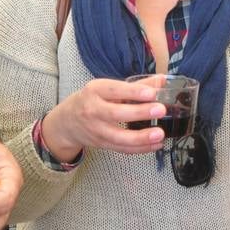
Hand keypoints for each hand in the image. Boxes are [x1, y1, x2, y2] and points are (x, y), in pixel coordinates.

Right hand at [41, 78, 170, 162]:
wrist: (67, 122)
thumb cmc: (92, 100)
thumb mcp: (108, 88)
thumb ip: (136, 85)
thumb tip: (162, 80)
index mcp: (95, 91)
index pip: (114, 90)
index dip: (133, 92)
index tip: (152, 93)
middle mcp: (93, 110)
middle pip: (116, 114)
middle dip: (139, 113)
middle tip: (160, 110)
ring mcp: (96, 130)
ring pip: (119, 137)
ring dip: (141, 138)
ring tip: (160, 134)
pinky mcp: (102, 144)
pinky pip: (122, 148)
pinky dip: (140, 149)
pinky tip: (155, 145)